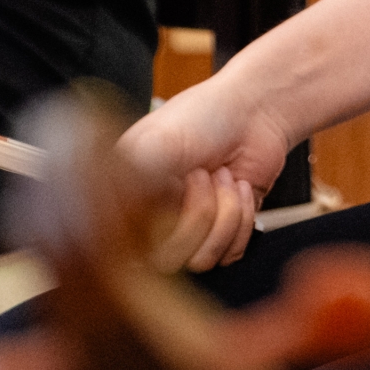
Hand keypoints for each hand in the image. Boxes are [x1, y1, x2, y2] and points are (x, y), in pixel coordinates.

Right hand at [115, 79, 298, 270]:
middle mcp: (158, 215)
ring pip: (203, 258)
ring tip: (225, 177)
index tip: (174, 182)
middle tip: (204, 175)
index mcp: (131, 195)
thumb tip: (113, 220)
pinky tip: (240, 186)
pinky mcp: (225, 231)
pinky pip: (231, 254)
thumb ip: (131, 181)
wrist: (256, 110)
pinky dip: (243, 218)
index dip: (157, 217)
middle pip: (168, 257)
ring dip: (224, 213)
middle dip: (198, 213)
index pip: (128, 242)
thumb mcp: (157, 142)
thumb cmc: (205, 115)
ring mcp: (192, 226)